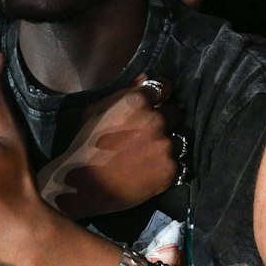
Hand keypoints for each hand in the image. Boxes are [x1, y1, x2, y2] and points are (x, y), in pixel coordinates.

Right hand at [37, 77, 180, 219]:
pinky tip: (154, 171)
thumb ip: (123, 92)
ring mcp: (166, 146)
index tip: (157, 103)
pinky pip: (180, 163)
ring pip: (180, 139)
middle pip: (176, 112)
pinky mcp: (171, 170)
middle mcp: (157, 120)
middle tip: (152, 133)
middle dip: (167, 120)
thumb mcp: (95, 111)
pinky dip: (170, 167)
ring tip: (152, 155)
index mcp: (138, 101)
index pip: (165, 87)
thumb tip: (145, 78)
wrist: (84, 186)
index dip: (161, 95)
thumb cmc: (85, 146)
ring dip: (169, 145)